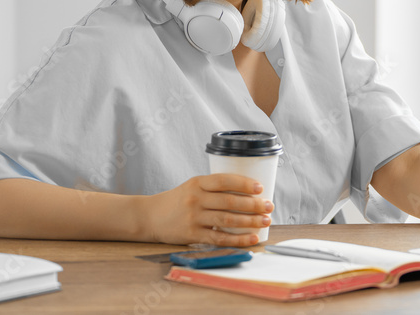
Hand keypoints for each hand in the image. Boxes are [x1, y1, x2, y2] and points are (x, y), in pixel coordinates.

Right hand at [141, 173, 272, 245]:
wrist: (150, 216)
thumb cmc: (178, 200)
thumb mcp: (193, 186)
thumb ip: (214, 188)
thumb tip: (248, 193)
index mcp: (197, 182)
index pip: (224, 180)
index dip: (244, 183)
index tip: (260, 188)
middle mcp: (195, 199)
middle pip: (229, 201)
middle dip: (253, 204)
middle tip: (269, 206)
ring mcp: (193, 217)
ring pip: (227, 219)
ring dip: (250, 221)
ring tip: (265, 221)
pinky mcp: (192, 234)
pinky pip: (219, 237)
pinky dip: (237, 238)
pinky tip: (251, 238)